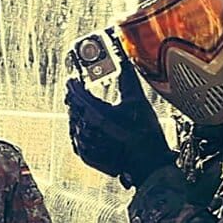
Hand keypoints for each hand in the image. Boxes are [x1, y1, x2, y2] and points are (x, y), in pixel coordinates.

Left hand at [63, 66, 174, 187]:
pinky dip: (80, 129)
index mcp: (96, 113)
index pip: (75, 92)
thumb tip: (123, 57)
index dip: (73, 83)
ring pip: (73, 122)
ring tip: (86, 106)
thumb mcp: (137, 100)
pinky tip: (88, 125)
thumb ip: (127, 75)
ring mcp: (84, 144)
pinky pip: (76, 138)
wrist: (150, 165)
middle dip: (75, 96)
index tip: (73, 77)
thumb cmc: (145, 134)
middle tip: (78, 89)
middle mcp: (86, 129)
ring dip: (77, 112)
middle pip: (72, 106)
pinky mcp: (86, 156)